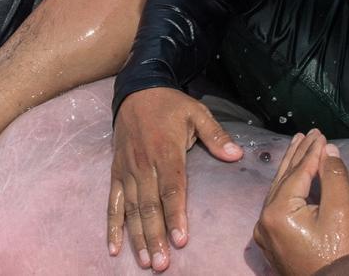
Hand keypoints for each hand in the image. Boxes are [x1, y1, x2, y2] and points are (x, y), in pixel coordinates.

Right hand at [108, 87, 241, 270]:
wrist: (137, 90)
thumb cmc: (170, 104)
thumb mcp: (197, 113)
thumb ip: (216, 136)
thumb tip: (236, 155)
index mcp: (166, 152)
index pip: (172, 190)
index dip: (175, 215)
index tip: (180, 240)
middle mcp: (144, 165)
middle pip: (150, 206)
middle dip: (156, 237)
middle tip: (162, 264)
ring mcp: (128, 170)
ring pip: (132, 210)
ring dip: (138, 237)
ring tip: (146, 261)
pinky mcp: (116, 172)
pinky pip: (113, 203)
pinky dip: (112, 226)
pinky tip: (115, 247)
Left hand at [254, 130, 348, 275]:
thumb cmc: (341, 257)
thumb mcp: (342, 213)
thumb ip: (334, 178)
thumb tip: (328, 150)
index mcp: (277, 215)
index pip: (297, 174)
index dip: (311, 152)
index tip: (321, 134)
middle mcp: (264, 224)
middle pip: (284, 180)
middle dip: (298, 155)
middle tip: (309, 134)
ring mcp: (267, 236)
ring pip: (280, 193)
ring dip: (292, 170)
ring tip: (301, 147)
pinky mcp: (275, 244)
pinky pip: (280, 208)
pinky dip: (290, 190)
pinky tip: (297, 178)